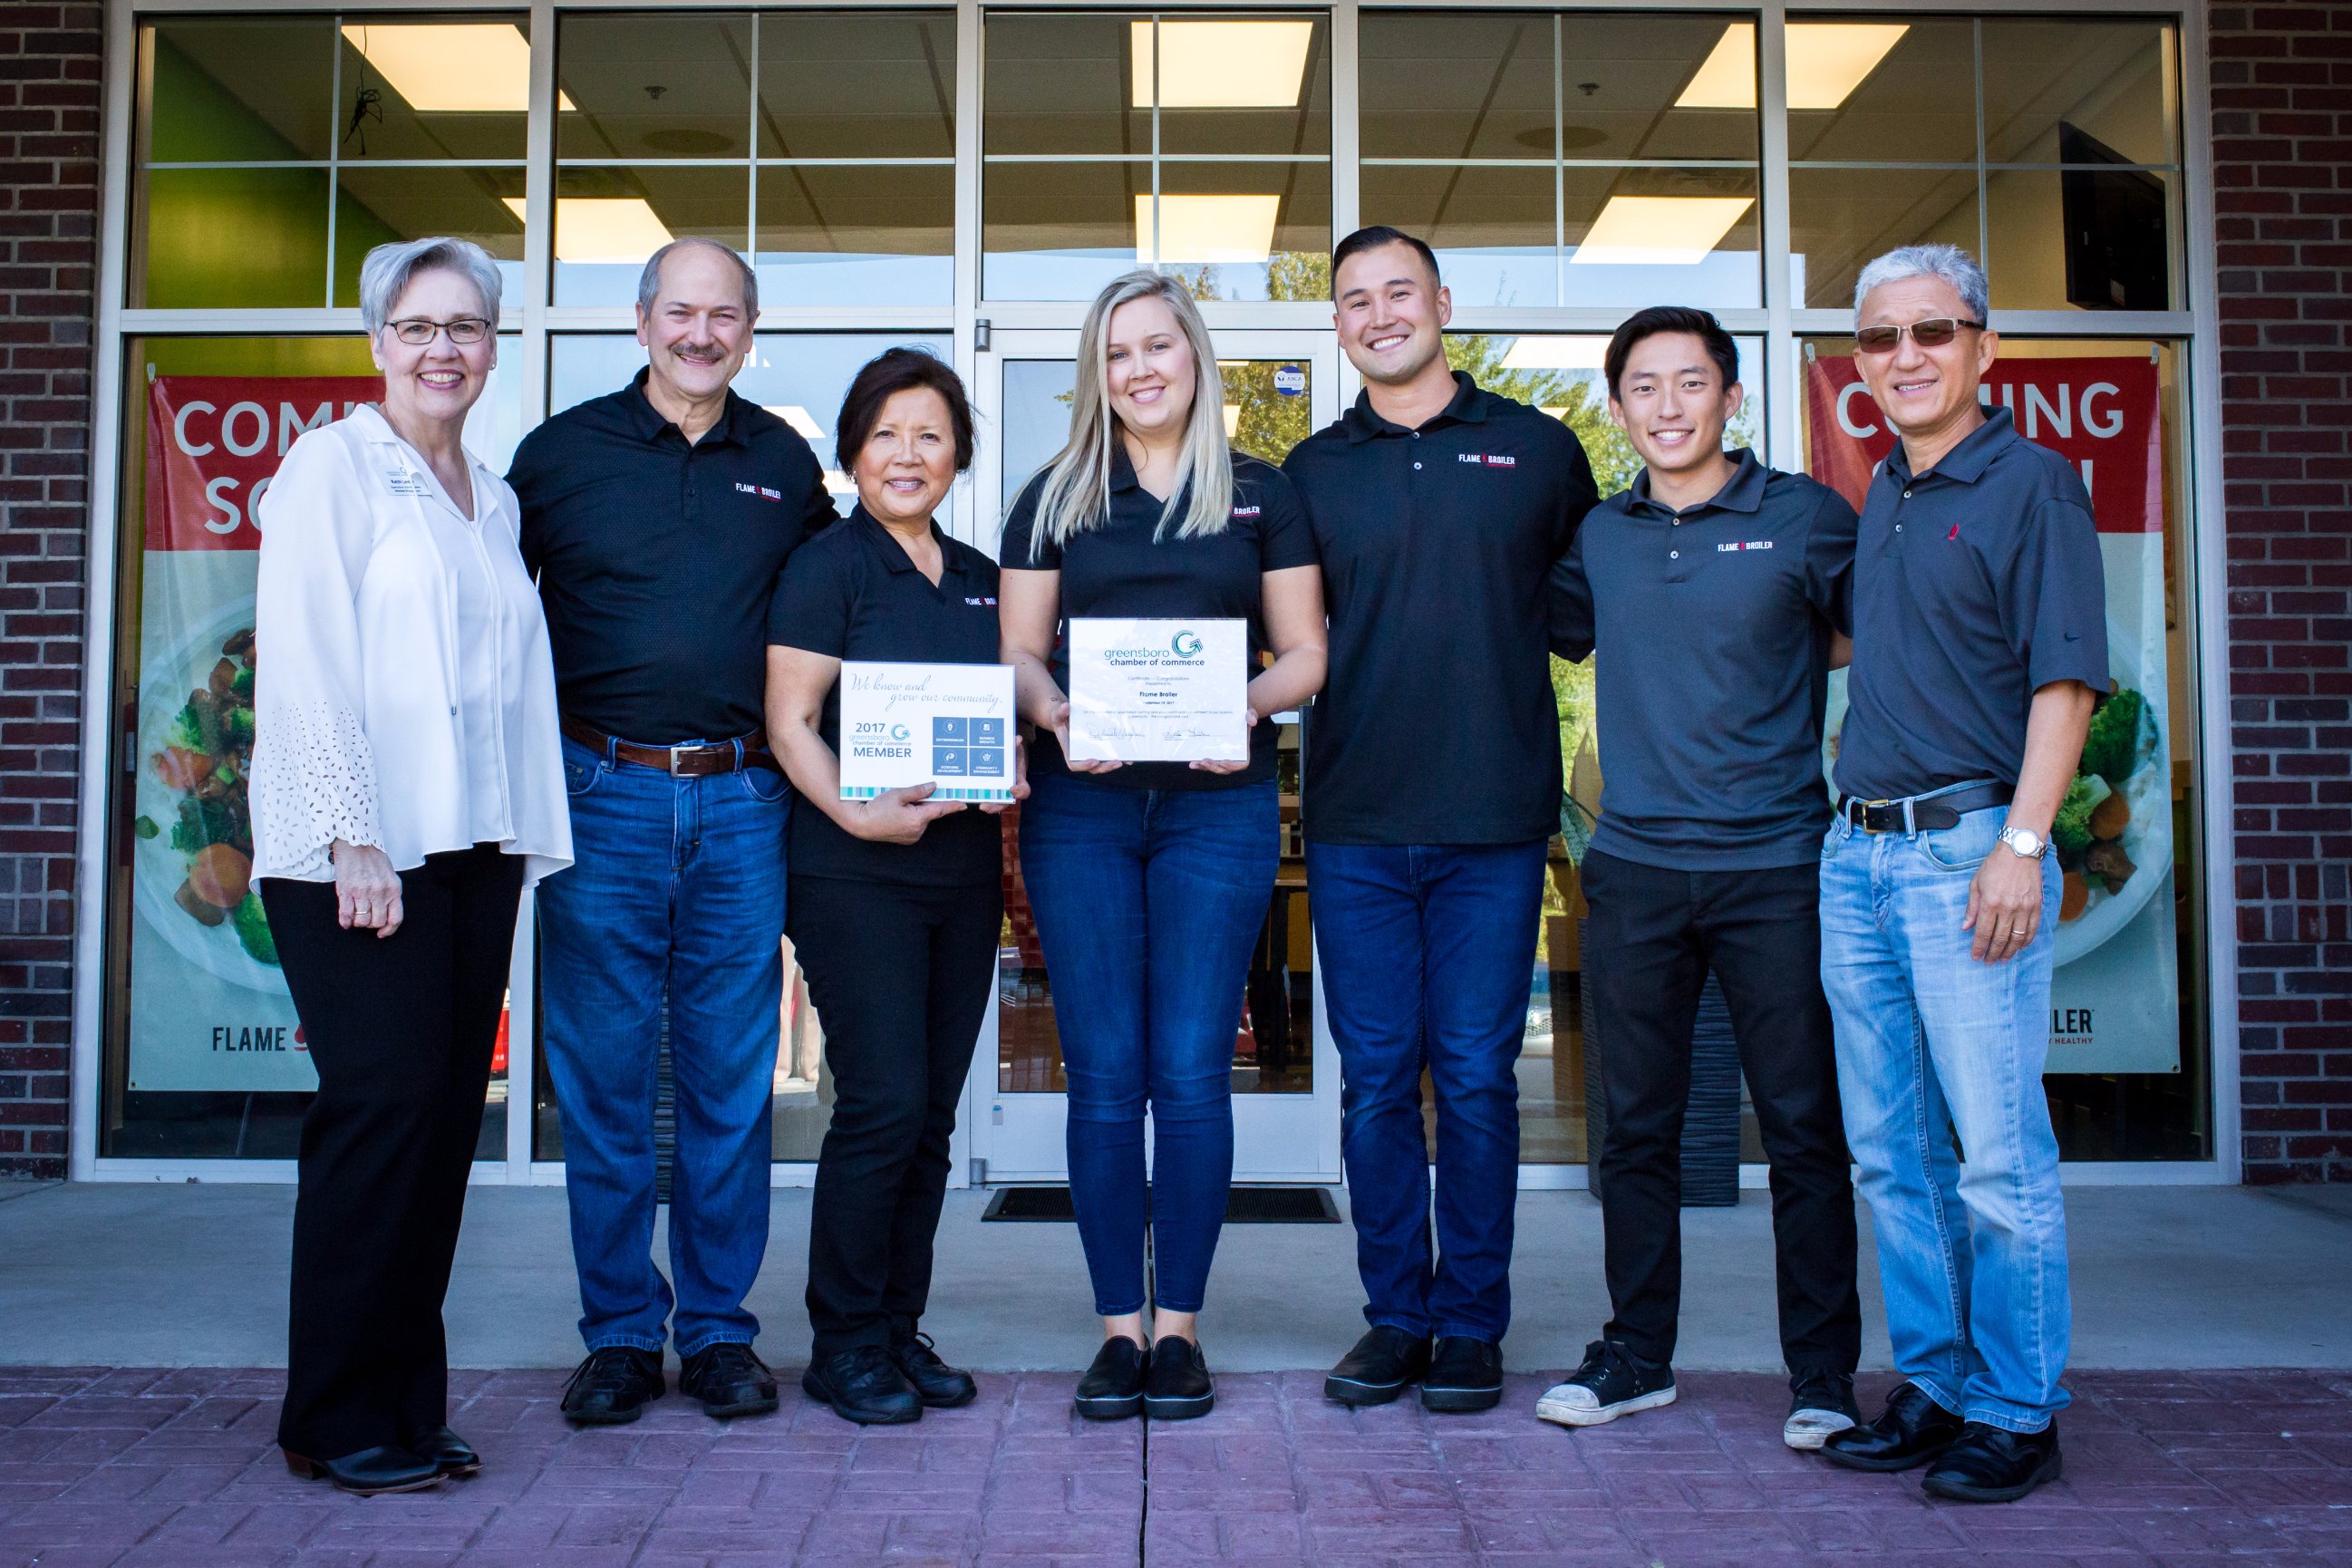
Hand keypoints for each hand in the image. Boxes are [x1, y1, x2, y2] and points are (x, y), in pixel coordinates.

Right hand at [331, 840, 403, 938]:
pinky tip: (345, 921)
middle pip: (377, 922)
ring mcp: (363, 892)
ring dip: (358, 923)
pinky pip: (346, 915)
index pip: (395, 918)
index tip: (382, 933)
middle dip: (371, 925)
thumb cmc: (373, 858)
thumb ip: (390, 893)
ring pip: (362, 921)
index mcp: (394, 889)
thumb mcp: (389, 876)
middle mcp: (380, 892)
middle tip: (366, 919)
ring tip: (356, 917)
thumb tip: (386, 913)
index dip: (389, 930)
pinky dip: (345, 922)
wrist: (356, 842)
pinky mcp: (346, 890)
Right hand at [851, 782, 965, 843]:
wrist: (862, 824)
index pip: (940, 810)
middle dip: (924, 803)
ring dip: (917, 811)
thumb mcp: (898, 794)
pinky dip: (911, 818)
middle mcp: (917, 830)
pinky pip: (915, 825)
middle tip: (910, 796)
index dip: (952, 806)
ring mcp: (912, 836)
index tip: (964, 804)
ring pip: (922, 819)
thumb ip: (918, 791)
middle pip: (929, 813)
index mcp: (917, 819)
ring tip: (900, 805)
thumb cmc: (877, 808)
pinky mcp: (907, 839)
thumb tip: (933, 787)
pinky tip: (898, 813)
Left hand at [981, 735, 1031, 813]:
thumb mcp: (1015, 749)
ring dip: (987, 806)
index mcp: (1018, 779)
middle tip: (984, 806)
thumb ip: (1015, 745)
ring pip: (994, 803)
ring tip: (978, 805)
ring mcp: (999, 791)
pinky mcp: (988, 790)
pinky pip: (985, 797)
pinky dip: (977, 798)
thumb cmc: (1012, 753)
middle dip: (996, 806)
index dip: (1020, 792)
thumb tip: (1016, 739)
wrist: (1006, 755)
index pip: (1024, 790)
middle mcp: (1009, 789)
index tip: (1012, 789)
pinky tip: (967, 797)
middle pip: (1006, 802)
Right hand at [1053, 698, 1122, 774]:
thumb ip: (1060, 712)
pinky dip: (1119, 758)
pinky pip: (1109, 757)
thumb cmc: (1062, 718)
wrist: (1069, 717)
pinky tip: (1129, 758)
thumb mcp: (1058, 714)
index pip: (1074, 764)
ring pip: (1103, 764)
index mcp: (1070, 751)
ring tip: (1125, 760)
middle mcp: (1082, 756)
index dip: (1084, 765)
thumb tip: (1066, 707)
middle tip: (1116, 762)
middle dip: (1105, 767)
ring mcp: (1092, 754)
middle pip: (1093, 768)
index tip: (1095, 761)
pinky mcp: (1100, 750)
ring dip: (1114, 764)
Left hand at [1189, 706, 1258, 773]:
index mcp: (1243, 750)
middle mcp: (1233, 756)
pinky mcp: (1213, 754)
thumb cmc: (1243, 714)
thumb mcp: (1249, 712)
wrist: (1235, 712)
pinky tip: (1192, 763)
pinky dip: (1199, 764)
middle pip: (1225, 769)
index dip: (1234, 766)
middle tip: (1205, 761)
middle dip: (1214, 767)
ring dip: (1204, 768)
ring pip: (1214, 767)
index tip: (1224, 761)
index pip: (1242, 764)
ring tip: (1194, 764)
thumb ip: (1251, 716)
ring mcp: (1222, 756)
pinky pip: (1207, 763)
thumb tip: (1253, 721)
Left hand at [1963, 838, 2045, 963]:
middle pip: (2000, 938)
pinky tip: (2020, 947)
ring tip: (2003, 959)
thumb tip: (1965, 928)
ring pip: (2018, 937)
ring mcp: (2024, 908)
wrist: (2020, 851)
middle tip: (1989, 962)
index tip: (1976, 957)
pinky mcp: (2037, 905)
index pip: (1983, 932)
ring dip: (2010, 951)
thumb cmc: (1994, 866)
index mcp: (1990, 903)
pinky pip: (2032, 929)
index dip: (1979, 947)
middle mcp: (2008, 908)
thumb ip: (1972, 907)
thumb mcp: (1976, 884)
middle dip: (1993, 953)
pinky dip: (2026, 941)